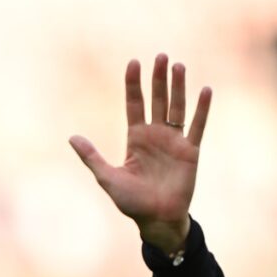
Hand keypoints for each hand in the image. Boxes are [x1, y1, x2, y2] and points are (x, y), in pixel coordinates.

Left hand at [69, 54, 210, 254]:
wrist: (156, 220)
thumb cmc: (131, 202)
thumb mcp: (107, 177)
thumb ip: (92, 157)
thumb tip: (72, 137)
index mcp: (136, 139)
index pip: (134, 104)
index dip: (133, 84)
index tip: (134, 63)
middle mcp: (156, 136)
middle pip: (157, 100)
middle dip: (158, 79)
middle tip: (160, 56)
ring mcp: (174, 142)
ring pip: (177, 108)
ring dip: (178, 87)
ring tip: (178, 65)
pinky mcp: (190, 152)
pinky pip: (197, 126)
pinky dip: (201, 109)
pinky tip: (205, 90)